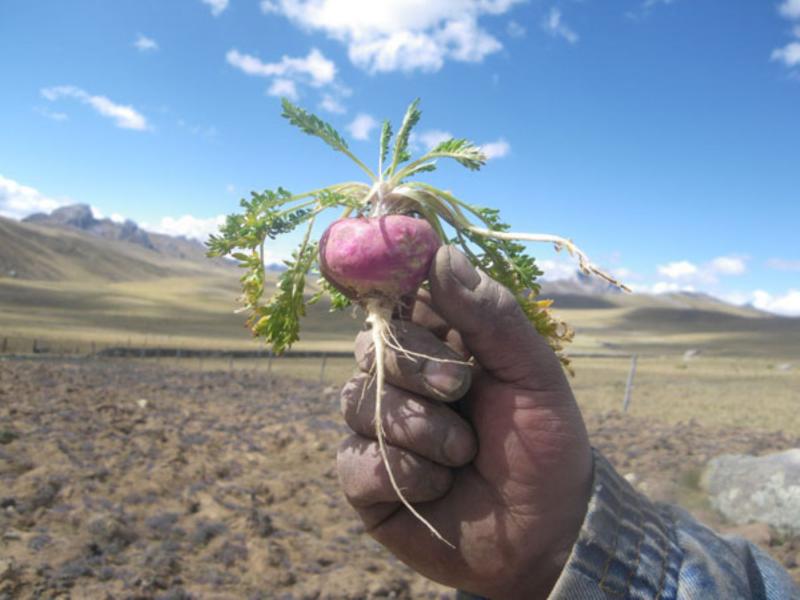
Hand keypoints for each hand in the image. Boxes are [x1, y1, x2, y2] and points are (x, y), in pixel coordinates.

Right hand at [337, 246, 592, 598]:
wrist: (544, 531)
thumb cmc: (544, 443)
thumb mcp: (533, 372)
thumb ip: (491, 314)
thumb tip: (443, 253)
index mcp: (440, 342)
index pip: (398, 298)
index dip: (395, 290)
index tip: (412, 292)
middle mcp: (401, 378)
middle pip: (372, 346)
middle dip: (419, 368)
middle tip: (461, 388)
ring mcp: (378, 427)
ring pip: (358, 401)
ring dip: (420, 429)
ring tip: (462, 453)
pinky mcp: (365, 477)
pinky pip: (356, 459)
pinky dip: (403, 474)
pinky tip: (438, 487)